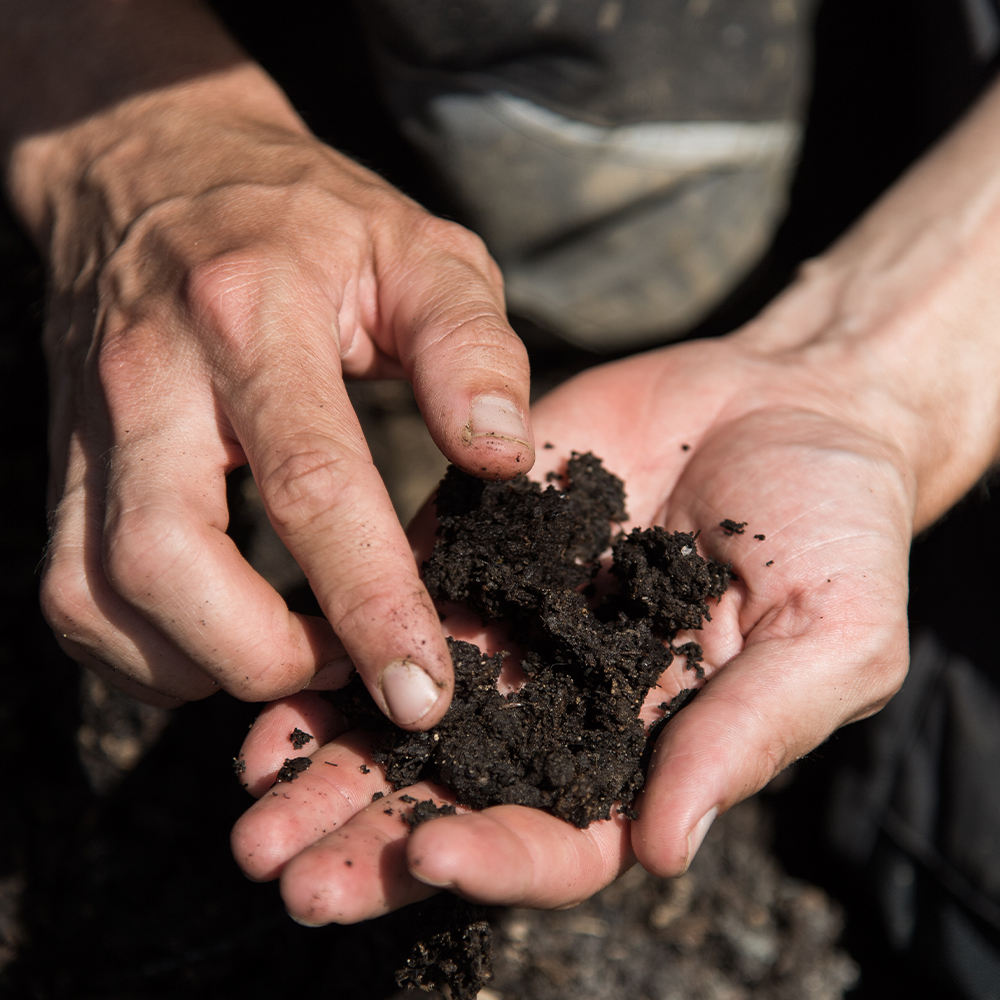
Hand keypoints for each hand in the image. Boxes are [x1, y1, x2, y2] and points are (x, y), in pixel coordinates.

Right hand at [3, 5, 531, 716]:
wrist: (156, 167)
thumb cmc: (310, 218)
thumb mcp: (420, 250)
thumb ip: (469, 349)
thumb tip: (506, 460)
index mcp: (253, 317)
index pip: (309, 485)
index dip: (369, 604)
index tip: (423, 688)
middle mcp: (151, 379)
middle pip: (168, 562)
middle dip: (262, 657)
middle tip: (349, 673)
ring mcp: (90, 425)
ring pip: (98, 594)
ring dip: (200, 665)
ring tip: (292, 657)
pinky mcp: (63, 461)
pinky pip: (71, 591)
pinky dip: (144, 651)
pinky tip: (218, 639)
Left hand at [230, 339, 912, 919]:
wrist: (790, 401)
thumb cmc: (836, 526)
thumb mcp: (830, 637)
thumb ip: (747, 736)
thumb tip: (663, 850)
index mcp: (644, 746)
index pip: (562, 836)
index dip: (499, 855)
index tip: (432, 853)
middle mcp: (560, 701)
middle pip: (454, 792)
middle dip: (369, 837)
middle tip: (279, 871)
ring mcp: (509, 624)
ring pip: (402, 711)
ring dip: (325, 761)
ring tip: (249, 799)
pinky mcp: (475, 546)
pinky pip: (391, 601)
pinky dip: (330, 646)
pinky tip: (273, 676)